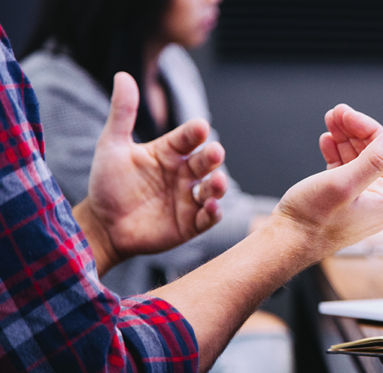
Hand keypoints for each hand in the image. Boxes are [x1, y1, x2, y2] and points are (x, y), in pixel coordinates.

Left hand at [73, 72, 227, 273]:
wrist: (102, 225)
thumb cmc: (108, 184)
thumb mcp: (112, 145)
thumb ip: (122, 113)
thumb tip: (123, 75)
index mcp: (169, 152)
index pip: (188, 138)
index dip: (194, 132)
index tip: (199, 127)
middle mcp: (183, 173)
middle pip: (205, 162)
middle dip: (212, 157)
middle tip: (214, 152)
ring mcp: (189, 198)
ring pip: (212, 188)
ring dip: (219, 185)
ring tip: (217, 182)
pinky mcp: (190, 223)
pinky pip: (208, 217)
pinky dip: (213, 213)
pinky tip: (211, 207)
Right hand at [270, 104, 382, 258]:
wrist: (285, 243)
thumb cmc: (311, 219)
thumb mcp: (344, 183)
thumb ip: (374, 159)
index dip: (367, 128)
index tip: (345, 113)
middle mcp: (378, 202)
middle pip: (374, 154)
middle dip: (354, 130)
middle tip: (335, 112)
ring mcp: (361, 202)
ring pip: (358, 160)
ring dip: (344, 138)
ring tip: (329, 121)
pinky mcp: (343, 202)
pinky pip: (346, 171)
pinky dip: (337, 154)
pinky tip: (327, 142)